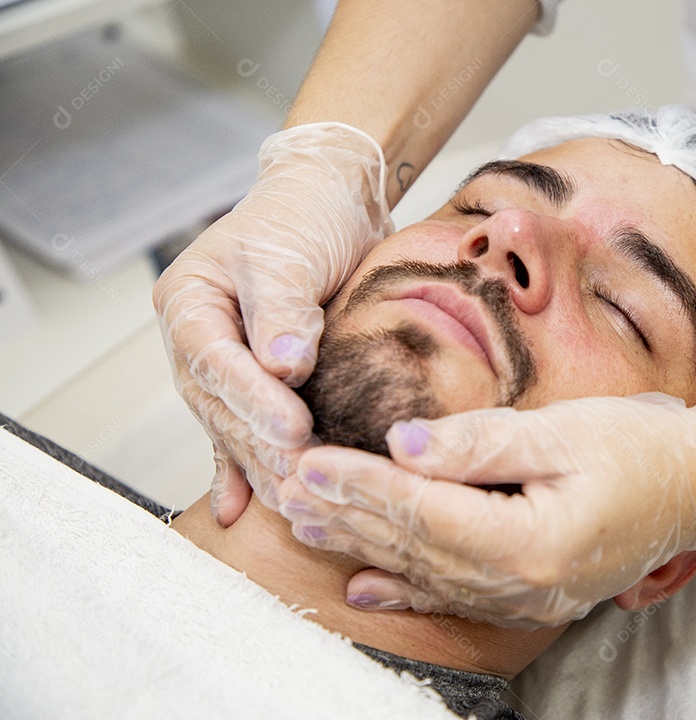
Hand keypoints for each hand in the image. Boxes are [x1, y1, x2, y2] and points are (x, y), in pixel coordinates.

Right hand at [153, 122, 393, 524]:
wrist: (329, 203)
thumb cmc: (304, 215)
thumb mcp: (289, 252)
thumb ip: (284, 308)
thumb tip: (284, 366)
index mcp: (190, 301)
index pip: (213, 360)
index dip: (250, 399)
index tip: (291, 428)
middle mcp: (198, 338)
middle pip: (218, 402)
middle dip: (259, 440)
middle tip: (302, 471)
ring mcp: (223, 363)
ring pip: (232, 424)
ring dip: (260, 463)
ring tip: (291, 499)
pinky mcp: (254, 380)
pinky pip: (240, 429)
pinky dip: (242, 467)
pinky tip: (239, 508)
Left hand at [277, 383, 695, 627]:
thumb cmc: (643, 447)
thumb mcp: (566, 431)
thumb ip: (482, 442)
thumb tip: (404, 444)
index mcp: (533, 541)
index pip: (425, 512)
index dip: (363, 488)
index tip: (309, 462)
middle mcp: (524, 584)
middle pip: (416, 548)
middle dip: (348, 515)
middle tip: (285, 487)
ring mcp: (529, 598)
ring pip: (427, 573)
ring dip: (363, 547)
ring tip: (306, 524)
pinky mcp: (533, 594)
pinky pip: (456, 596)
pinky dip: (406, 588)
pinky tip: (366, 585)